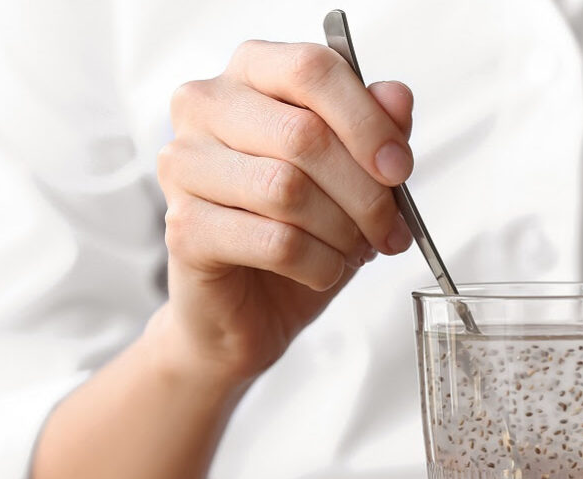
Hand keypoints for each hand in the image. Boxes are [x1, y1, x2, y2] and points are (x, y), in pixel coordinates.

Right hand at [154, 40, 415, 384]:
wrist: (247, 306)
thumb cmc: (296, 229)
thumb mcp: (352, 174)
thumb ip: (375, 127)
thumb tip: (395, 97)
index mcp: (249, 73)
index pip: (311, 69)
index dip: (368, 121)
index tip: (399, 167)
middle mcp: (204, 107)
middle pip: (303, 135)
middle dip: (364, 192)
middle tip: (388, 227)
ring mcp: (184, 165)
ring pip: (287, 189)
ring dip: (342, 230)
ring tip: (355, 249)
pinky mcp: (183, 227)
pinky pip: (274, 242)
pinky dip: (319, 264)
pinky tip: (324, 270)